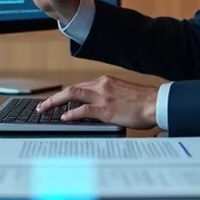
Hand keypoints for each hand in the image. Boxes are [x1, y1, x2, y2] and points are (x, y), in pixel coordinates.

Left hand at [37, 75, 158, 129]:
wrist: (156, 103)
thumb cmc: (144, 102)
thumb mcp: (123, 94)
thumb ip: (108, 98)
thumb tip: (97, 109)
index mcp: (106, 81)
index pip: (80, 87)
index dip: (66, 94)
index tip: (58, 100)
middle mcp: (101, 85)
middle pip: (72, 89)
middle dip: (55, 97)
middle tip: (43, 105)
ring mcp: (102, 97)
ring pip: (73, 95)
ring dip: (56, 102)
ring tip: (46, 109)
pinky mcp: (105, 109)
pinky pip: (83, 110)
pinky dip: (71, 113)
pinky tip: (64, 118)